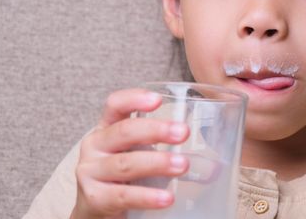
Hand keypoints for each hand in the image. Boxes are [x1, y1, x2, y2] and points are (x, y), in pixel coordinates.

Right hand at [70, 89, 189, 218]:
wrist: (95, 210)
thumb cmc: (123, 177)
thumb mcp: (137, 154)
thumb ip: (164, 151)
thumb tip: (214, 167)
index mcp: (107, 128)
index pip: (115, 105)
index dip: (134, 99)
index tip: (158, 99)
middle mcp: (95, 146)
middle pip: (124, 131)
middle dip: (155, 130)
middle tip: (183, 133)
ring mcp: (90, 172)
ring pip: (125, 164)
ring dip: (157, 163)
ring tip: (183, 165)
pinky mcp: (94, 199)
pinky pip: (122, 195)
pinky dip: (147, 196)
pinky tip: (166, 198)